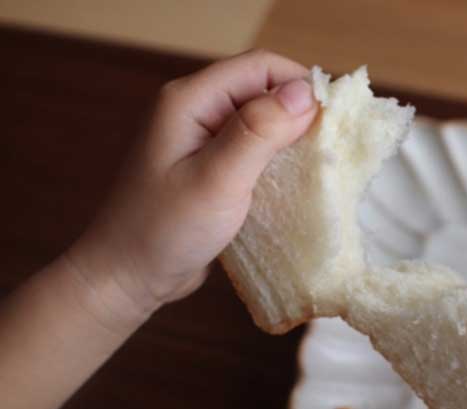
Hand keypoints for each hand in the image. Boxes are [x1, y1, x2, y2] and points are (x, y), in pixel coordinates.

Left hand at [67, 50, 318, 322]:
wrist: (127, 277)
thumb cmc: (164, 230)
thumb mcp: (216, 180)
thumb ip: (258, 132)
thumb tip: (305, 92)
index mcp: (191, 100)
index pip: (260, 68)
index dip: (300, 85)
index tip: (334, 119)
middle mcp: (196, 110)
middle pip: (262, 89)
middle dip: (300, 111)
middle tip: (332, 145)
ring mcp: (202, 139)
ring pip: (261, 120)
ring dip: (292, 137)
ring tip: (320, 164)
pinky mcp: (211, 166)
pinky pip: (254, 148)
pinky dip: (278, 159)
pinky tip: (295, 181)